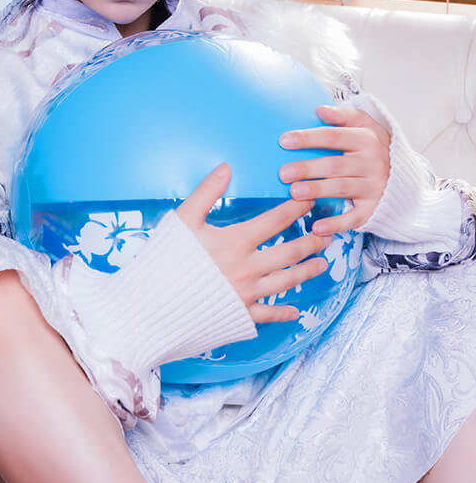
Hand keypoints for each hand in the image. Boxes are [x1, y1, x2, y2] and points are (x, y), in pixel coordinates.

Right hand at [175, 163, 331, 322]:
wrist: (154, 305)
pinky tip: (295, 311)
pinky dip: (284, 313)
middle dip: (311, 241)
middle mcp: (248, 268)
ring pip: (286, 281)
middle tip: (328, 233)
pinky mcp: (240, 315)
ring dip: (307, 271)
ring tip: (322, 263)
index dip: (296, 207)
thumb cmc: (165, 260)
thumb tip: (226, 167)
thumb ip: (206, 192)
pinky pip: (268, 314)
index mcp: (236, 242)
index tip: (310, 198)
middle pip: (290, 252)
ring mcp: (247, 294)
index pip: (276, 220)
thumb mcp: (183, 220)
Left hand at [278, 104, 390, 235]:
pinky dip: (336, 224)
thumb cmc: (375, 149)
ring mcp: (374, 187)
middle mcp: (372, 163)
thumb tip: (320, 109)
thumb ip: (345, 115)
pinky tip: (316, 228)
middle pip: (335, 165)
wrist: (406, 178)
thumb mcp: (366, 127)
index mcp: (367, 140)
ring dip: (317, 191)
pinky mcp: (373, 208)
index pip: (334, 137)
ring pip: (342, 188)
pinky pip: (354, 217)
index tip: (284, 140)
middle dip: (308, 168)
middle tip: (283, 173)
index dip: (309, 138)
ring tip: (294, 192)